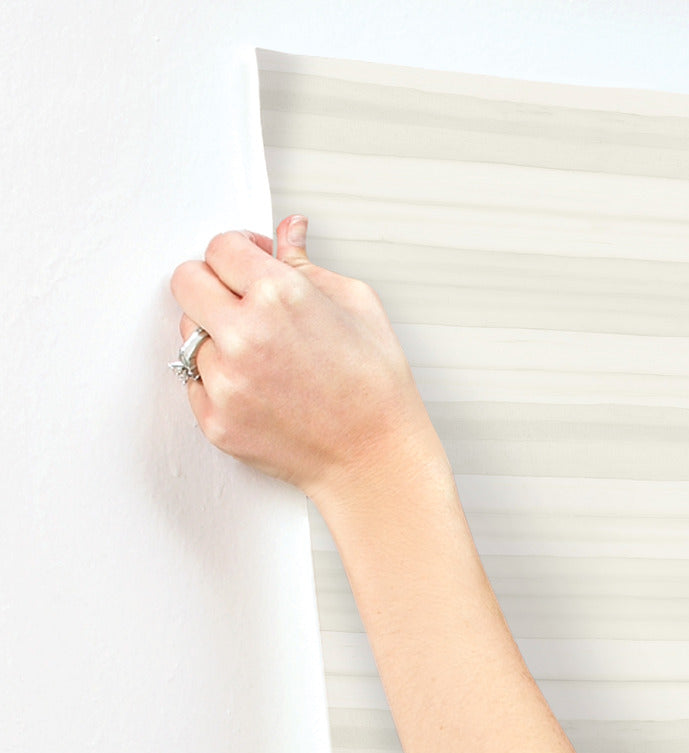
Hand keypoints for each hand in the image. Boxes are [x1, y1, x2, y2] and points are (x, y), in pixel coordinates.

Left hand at [168, 214, 439, 504]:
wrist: (376, 459)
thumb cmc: (376, 388)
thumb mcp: (358, 306)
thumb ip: (308, 264)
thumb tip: (288, 232)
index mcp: (280, 296)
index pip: (219, 247)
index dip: (238, 251)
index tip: (249, 264)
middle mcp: (244, 335)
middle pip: (186, 281)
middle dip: (212, 283)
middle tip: (241, 301)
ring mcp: (225, 382)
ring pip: (189, 335)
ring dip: (216, 336)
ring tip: (262, 355)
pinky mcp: (216, 420)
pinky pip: (195, 382)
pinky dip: (219, 380)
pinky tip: (260, 387)